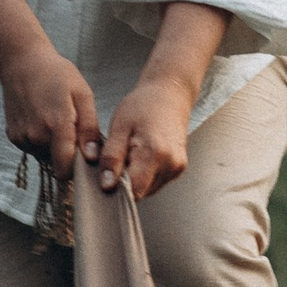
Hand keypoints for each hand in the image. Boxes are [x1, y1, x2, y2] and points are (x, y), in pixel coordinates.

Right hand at [0, 37, 100, 182]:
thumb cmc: (56, 74)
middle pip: (57, 164)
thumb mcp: (82, 94)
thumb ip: (89, 128)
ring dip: (53, 148)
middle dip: (68, 155)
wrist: (21, 63)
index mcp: (56, 125)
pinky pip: (33, 149)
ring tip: (55, 122)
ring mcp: (22, 137)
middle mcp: (36, 136)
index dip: (77, 170)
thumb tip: (92, 157)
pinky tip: (42, 120)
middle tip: (72, 131)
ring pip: (45, 157)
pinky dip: (40, 142)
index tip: (85, 161)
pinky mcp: (14, 137)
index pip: (65, 168)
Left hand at [96, 70, 194, 198]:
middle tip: (121, 156)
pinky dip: (145, 174)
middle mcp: (171, 164)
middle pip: (141, 192)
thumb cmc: (143, 106)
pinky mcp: (179, 168)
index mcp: (155, 153)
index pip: (133, 191)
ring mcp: (177, 168)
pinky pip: (156, 182)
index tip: (109, 174)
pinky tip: (142, 155)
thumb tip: (107, 186)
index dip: (117, 187)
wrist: (169, 94)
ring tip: (132, 153)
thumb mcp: (119, 127)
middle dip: (126, 181)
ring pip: (148, 189)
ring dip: (136, 178)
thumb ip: (112, 158)